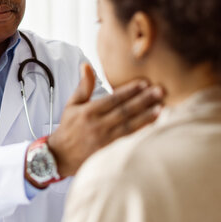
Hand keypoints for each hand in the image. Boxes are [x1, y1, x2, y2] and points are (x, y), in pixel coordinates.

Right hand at [47, 63, 163, 176]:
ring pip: (129, 126)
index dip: (129, 90)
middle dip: (143, 100)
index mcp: (89, 112)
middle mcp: (97, 125)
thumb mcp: (72, 105)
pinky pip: (128, 141)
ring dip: (146, 116)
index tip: (144, 83)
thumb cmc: (68, 128)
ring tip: (161, 107)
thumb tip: (86, 65)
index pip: (113, 99)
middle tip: (160, 91)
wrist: (60, 156)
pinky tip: (154, 126)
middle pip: (124, 111)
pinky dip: (141, 133)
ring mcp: (104, 140)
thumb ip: (83, 86)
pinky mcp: (109, 152)